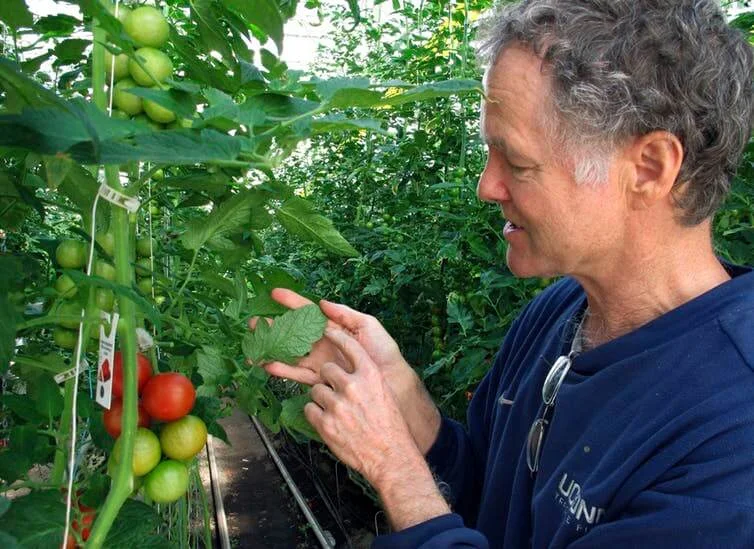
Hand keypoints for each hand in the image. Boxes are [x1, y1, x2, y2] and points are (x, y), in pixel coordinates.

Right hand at [249, 288, 441, 452]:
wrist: (392, 384)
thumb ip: (345, 314)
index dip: (292, 302)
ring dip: (271, 349)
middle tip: (254, 322)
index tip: (275, 293)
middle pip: (293, 333)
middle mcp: (323, 344)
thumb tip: (321, 302)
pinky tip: (267, 365)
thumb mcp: (368, 326)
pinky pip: (296, 373)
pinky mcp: (320, 380)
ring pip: (290, 353)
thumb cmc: (383, 353)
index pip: (308, 312)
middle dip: (273, 327)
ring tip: (254, 345)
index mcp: (334, 328)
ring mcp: (320, 362)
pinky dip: (281, 369)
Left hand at [305, 327, 419, 486]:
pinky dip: (315, 414)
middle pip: (327, 369)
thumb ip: (366, 377)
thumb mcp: (383, 392)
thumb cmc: (389, 425)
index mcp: (370, 375)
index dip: (336, 336)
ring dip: (322, 398)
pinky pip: (309, 409)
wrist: (390, 456)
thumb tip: (348, 367)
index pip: (349, 345)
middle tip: (336, 391)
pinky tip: (328, 421)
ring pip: (316, 389)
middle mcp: (353, 386)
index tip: (327, 331)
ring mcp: (338, 405)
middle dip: (328, 378)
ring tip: (335, 411)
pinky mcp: (325, 424)